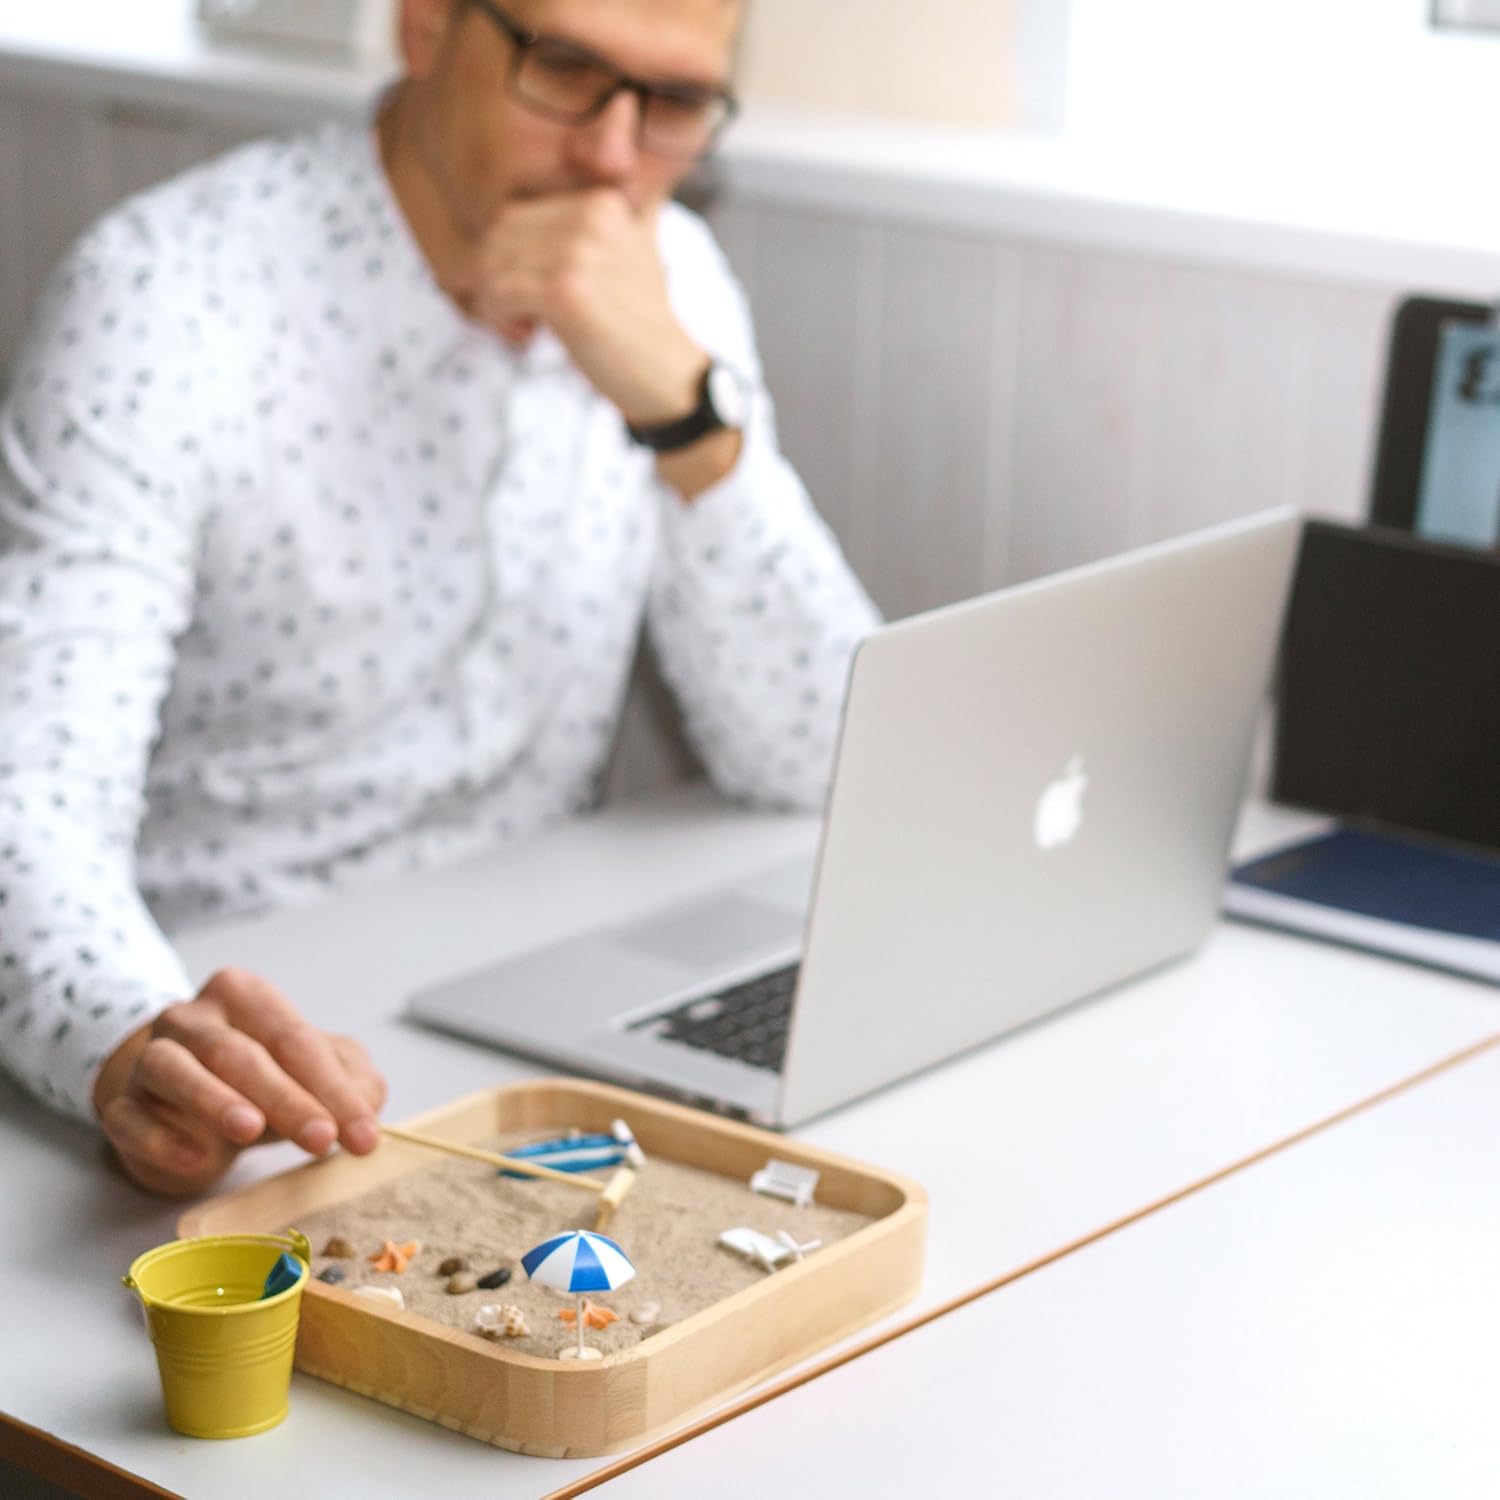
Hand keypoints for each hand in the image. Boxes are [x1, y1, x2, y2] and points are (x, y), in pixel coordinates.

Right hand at [93, 967, 385, 1196]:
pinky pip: (132, 1119)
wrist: (175, 1099)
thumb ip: (350, 1081)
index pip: (295, 1038)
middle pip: (241, 1054)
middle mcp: (193, 1018)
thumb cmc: (257, 1077)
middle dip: (288, 1099)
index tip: (364, 1135)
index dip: (334, 1088)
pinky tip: (199, 1160)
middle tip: (323, 1139)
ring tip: (250, 1129)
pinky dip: (164, 1140)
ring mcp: (150, 1058)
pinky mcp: (121, 1105)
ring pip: (177, 1071)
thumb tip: (367, 1106)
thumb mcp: (313, 1070)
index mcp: (246, 996)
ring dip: (215, 1101)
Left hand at [471, 188, 706, 426]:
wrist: (666, 373)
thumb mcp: (641, 247)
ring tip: (529, 326)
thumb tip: (645, 167)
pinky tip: (528, 335)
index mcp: (602, 202)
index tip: (536, 294)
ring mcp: (579, 253)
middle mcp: (592, 218)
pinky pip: (497, 293)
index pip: (514, 216)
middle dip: (497, 279)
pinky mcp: (565, 292)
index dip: (510, 260)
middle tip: (526, 315)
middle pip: (497, 238)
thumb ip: (634, 202)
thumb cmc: (639, 320)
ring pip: (491, 265)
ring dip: (497, 303)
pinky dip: (500, 320)